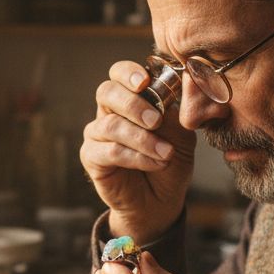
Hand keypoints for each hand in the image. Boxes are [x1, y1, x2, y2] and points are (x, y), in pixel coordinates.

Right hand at [80, 60, 195, 243]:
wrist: (161, 200)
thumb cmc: (169, 161)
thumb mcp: (182, 135)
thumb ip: (176, 112)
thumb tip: (180, 86)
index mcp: (131, 98)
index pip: (119, 74)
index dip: (128, 73)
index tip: (145, 82)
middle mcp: (109, 112)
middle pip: (107, 92)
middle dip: (133, 104)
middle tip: (156, 121)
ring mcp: (97, 134)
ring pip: (111, 125)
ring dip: (142, 139)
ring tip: (165, 154)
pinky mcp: (92, 157)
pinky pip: (111, 151)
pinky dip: (137, 157)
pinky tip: (155, 163)